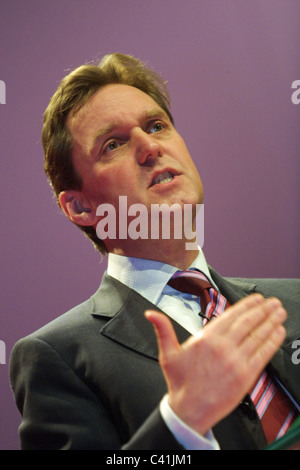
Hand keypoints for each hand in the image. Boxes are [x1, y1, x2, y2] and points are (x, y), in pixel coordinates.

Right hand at [145, 294, 286, 435]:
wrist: (189, 410)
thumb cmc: (180, 382)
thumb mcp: (167, 353)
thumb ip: (163, 329)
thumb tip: (151, 314)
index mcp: (206, 338)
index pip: (231, 315)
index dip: (247, 305)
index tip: (257, 299)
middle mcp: (223, 347)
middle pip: (248, 322)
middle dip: (263, 310)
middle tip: (273, 302)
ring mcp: (236, 361)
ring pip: (258, 335)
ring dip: (271, 321)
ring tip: (279, 312)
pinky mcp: (246, 376)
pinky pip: (263, 354)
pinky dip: (273, 341)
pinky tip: (279, 332)